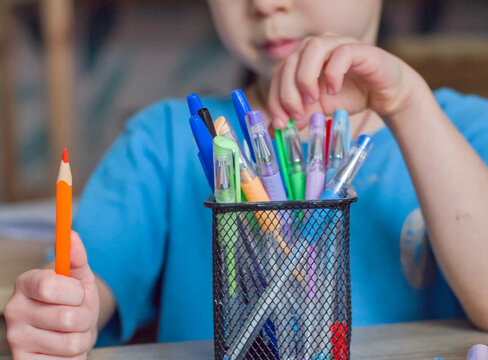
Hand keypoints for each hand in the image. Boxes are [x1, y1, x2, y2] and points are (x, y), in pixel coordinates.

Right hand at [5, 231, 99, 359]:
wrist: (72, 328)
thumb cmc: (75, 299)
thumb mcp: (80, 276)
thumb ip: (76, 256)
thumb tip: (71, 234)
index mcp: (26, 283)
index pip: (49, 286)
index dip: (74, 292)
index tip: (78, 292)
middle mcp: (14, 310)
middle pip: (68, 318)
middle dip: (85, 316)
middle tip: (79, 314)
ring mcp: (16, 338)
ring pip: (72, 342)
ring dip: (83, 336)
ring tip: (74, 330)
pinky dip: (75, 356)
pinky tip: (64, 347)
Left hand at [268, 33, 425, 129]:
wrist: (385, 94)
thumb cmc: (349, 96)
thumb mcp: (317, 111)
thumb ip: (297, 117)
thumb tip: (274, 131)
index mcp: (302, 60)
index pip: (279, 74)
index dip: (275, 98)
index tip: (280, 123)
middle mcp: (317, 47)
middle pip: (290, 61)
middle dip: (288, 92)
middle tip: (296, 114)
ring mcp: (337, 44)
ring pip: (312, 48)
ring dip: (306, 77)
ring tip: (313, 100)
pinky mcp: (359, 49)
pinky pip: (341, 53)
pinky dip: (333, 73)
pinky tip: (334, 90)